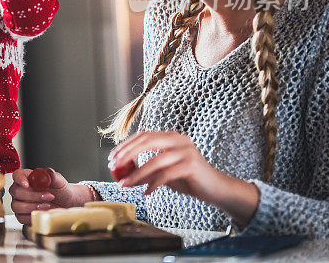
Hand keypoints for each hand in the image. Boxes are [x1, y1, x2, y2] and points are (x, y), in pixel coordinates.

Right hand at [9, 168, 96, 224]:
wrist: (65, 204)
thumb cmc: (60, 191)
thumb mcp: (59, 182)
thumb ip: (54, 176)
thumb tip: (49, 171)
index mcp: (27, 177)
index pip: (17, 175)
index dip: (19, 179)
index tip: (27, 184)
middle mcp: (20, 189)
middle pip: (16, 191)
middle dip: (33, 195)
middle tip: (48, 196)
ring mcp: (19, 202)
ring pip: (16, 206)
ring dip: (32, 206)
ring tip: (47, 205)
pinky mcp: (21, 215)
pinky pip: (20, 217)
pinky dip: (32, 216)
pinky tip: (42, 212)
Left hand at [110, 131, 259, 224]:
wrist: (215, 189)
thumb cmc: (188, 179)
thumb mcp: (164, 172)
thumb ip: (147, 169)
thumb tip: (122, 175)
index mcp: (171, 136)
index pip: (144, 135)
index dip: (126, 145)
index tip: (112, 158)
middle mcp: (179, 139)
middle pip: (147, 141)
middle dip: (127, 153)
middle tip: (114, 166)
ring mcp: (186, 151)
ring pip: (156, 160)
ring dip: (137, 173)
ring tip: (124, 184)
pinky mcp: (192, 165)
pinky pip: (166, 174)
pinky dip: (153, 184)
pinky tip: (147, 192)